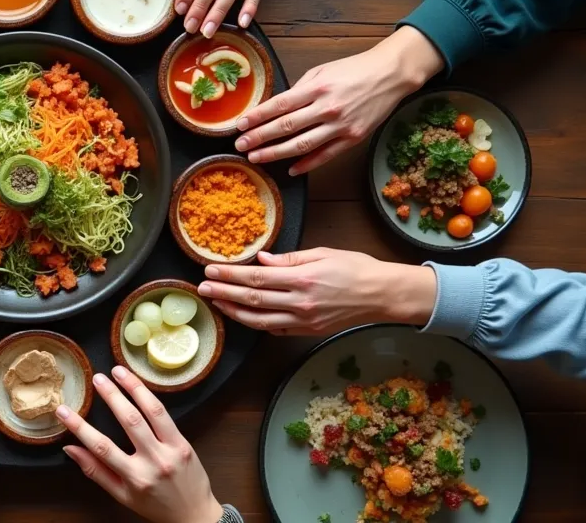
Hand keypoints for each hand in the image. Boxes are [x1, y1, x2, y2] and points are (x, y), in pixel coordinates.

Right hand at [57, 367, 222, 522]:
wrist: (194, 514)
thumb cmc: (155, 505)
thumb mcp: (121, 495)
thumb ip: (96, 471)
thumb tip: (71, 449)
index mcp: (135, 477)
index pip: (101, 447)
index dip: (79, 427)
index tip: (63, 410)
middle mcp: (154, 461)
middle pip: (130, 422)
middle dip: (111, 396)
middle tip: (96, 378)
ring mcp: (171, 450)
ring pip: (151, 412)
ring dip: (134, 388)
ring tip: (118, 371)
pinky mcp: (183, 443)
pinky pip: (165, 415)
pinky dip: (151, 397)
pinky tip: (139, 385)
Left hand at [199, 249, 437, 335]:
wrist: (383, 294)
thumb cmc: (356, 268)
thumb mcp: (322, 253)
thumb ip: (288, 258)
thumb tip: (260, 259)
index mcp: (302, 279)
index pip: (256, 278)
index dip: (230, 276)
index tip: (211, 271)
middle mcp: (300, 302)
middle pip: (252, 300)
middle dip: (224, 293)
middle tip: (202, 287)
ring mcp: (304, 320)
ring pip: (260, 320)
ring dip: (234, 312)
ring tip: (216, 303)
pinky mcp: (308, 331)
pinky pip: (277, 330)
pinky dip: (258, 325)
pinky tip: (243, 317)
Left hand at [233, 26, 444, 174]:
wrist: (391, 75)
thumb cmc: (355, 70)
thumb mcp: (322, 71)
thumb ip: (299, 89)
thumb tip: (278, 106)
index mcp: (317, 88)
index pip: (279, 105)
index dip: (257, 117)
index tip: (240, 125)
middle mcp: (327, 108)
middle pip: (285, 127)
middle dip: (259, 138)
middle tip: (240, 145)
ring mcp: (340, 125)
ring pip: (301, 145)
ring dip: (276, 154)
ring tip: (256, 158)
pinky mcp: (353, 138)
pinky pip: (325, 155)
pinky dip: (306, 164)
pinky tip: (290, 169)